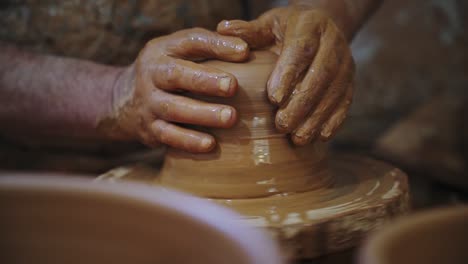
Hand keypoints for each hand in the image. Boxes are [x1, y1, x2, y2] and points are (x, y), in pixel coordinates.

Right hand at [98, 28, 248, 152]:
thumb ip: (210, 47)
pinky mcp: (150, 129)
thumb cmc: (170, 71)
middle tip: (231, 86)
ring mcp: (149, 103)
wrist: (124, 100)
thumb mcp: (180, 52)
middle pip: (176, 75)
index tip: (244, 51)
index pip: (190, 41)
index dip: (217, 45)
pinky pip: (169, 136)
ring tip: (230, 117)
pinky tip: (211, 144)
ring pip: (173, 109)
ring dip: (203, 114)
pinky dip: (189, 141)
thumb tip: (246, 48)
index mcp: (163, 50)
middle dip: (204, 81)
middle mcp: (152, 74)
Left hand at [217, 6, 354, 144]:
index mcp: (310, 25)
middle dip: (302, 103)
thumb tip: (223, 30)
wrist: (321, 29)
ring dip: (316, 118)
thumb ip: (249, 31)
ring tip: (297, 138)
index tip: (273, 98)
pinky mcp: (350, 83)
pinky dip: (333, 122)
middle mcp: (333, 43)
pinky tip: (318, 138)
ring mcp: (345, 64)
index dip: (289, 74)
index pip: (302, 49)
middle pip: (322, 75)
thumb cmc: (286, 30)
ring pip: (335, 93)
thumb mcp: (268, 25)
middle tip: (282, 125)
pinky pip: (346, 104)